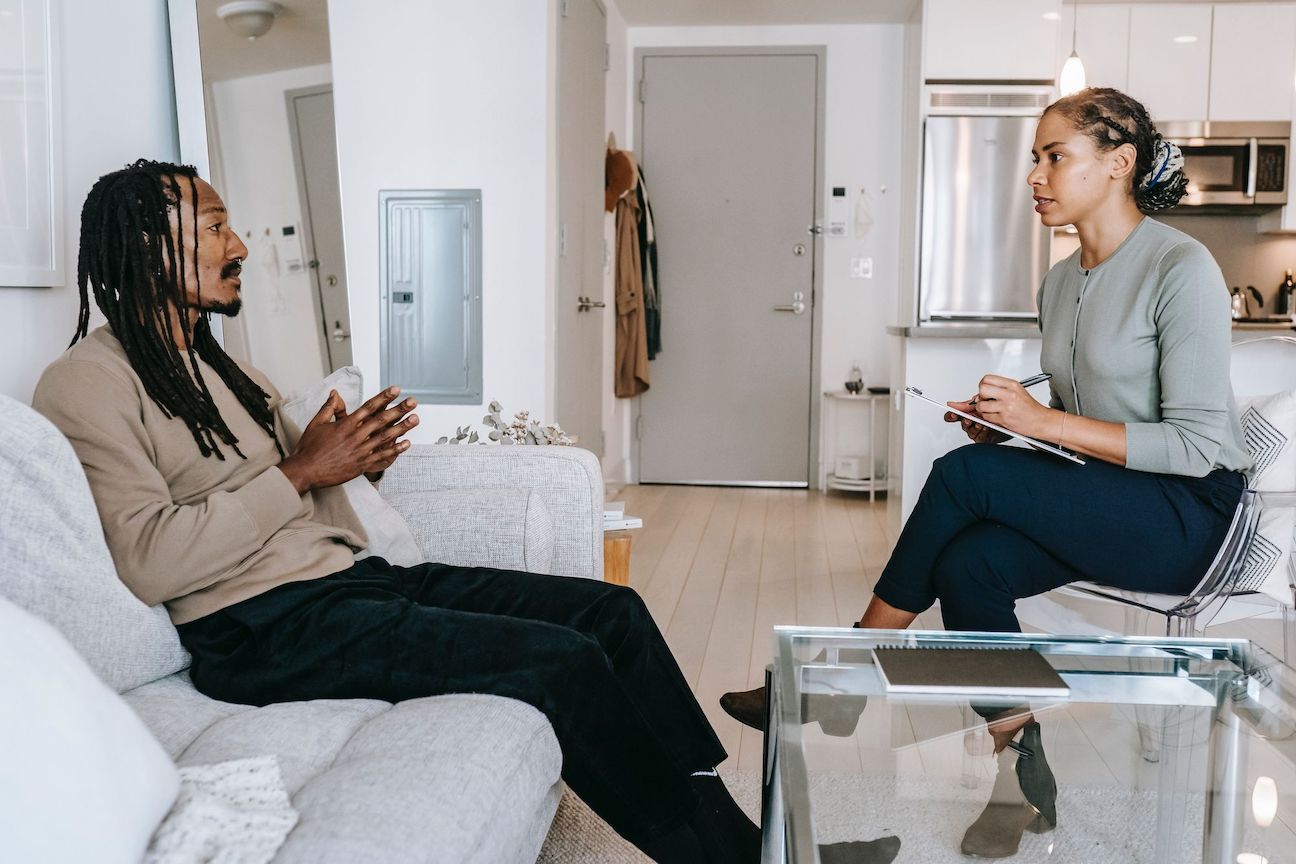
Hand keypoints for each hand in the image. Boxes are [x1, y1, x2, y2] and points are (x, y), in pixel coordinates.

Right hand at [278, 386, 418, 492]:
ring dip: (402, 428)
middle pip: (381, 420)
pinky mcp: (361, 465)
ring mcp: (360, 451)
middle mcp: (355, 436)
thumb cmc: (309, 448)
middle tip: (413, 402)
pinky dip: (395, 450)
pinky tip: (406, 443)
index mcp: (345, 425)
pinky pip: (382, 457)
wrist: (305, 471)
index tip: (396, 390)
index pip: (368, 407)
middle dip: (399, 410)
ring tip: (415, 419)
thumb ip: (329, 408)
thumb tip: (335, 393)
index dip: (383, 397)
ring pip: (385, 438)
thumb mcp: (316, 423)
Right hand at [944, 399, 1008, 443]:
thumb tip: (962, 401)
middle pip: (963, 423)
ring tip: (980, 423)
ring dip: (974, 427)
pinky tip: (986, 427)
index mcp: (969, 413)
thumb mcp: (984, 402)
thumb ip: (971, 402)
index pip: (955, 415)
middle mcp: (971, 422)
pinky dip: (982, 433)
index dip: (951, 415)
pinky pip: (979, 438)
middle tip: (968, 419)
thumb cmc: (998, 410)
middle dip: (965, 421)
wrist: (1013, 419)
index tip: (953, 413)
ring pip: (970, 431)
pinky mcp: (983, 438)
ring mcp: (977, 431)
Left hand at [968, 374, 1050, 437]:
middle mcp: (1009, 394)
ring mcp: (1006, 407)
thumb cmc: (1029, 407)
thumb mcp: (1017, 391)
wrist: (1040, 420)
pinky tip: (995, 415)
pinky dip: (988, 417)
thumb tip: (981, 391)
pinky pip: (986, 417)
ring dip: (982, 409)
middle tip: (985, 399)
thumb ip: (1000, 388)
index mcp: (1012, 385)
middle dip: (980, 395)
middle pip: (982, 389)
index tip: (983, 389)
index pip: (987, 379)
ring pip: (981, 405)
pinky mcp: (1004, 419)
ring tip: (990, 409)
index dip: (982, 384)